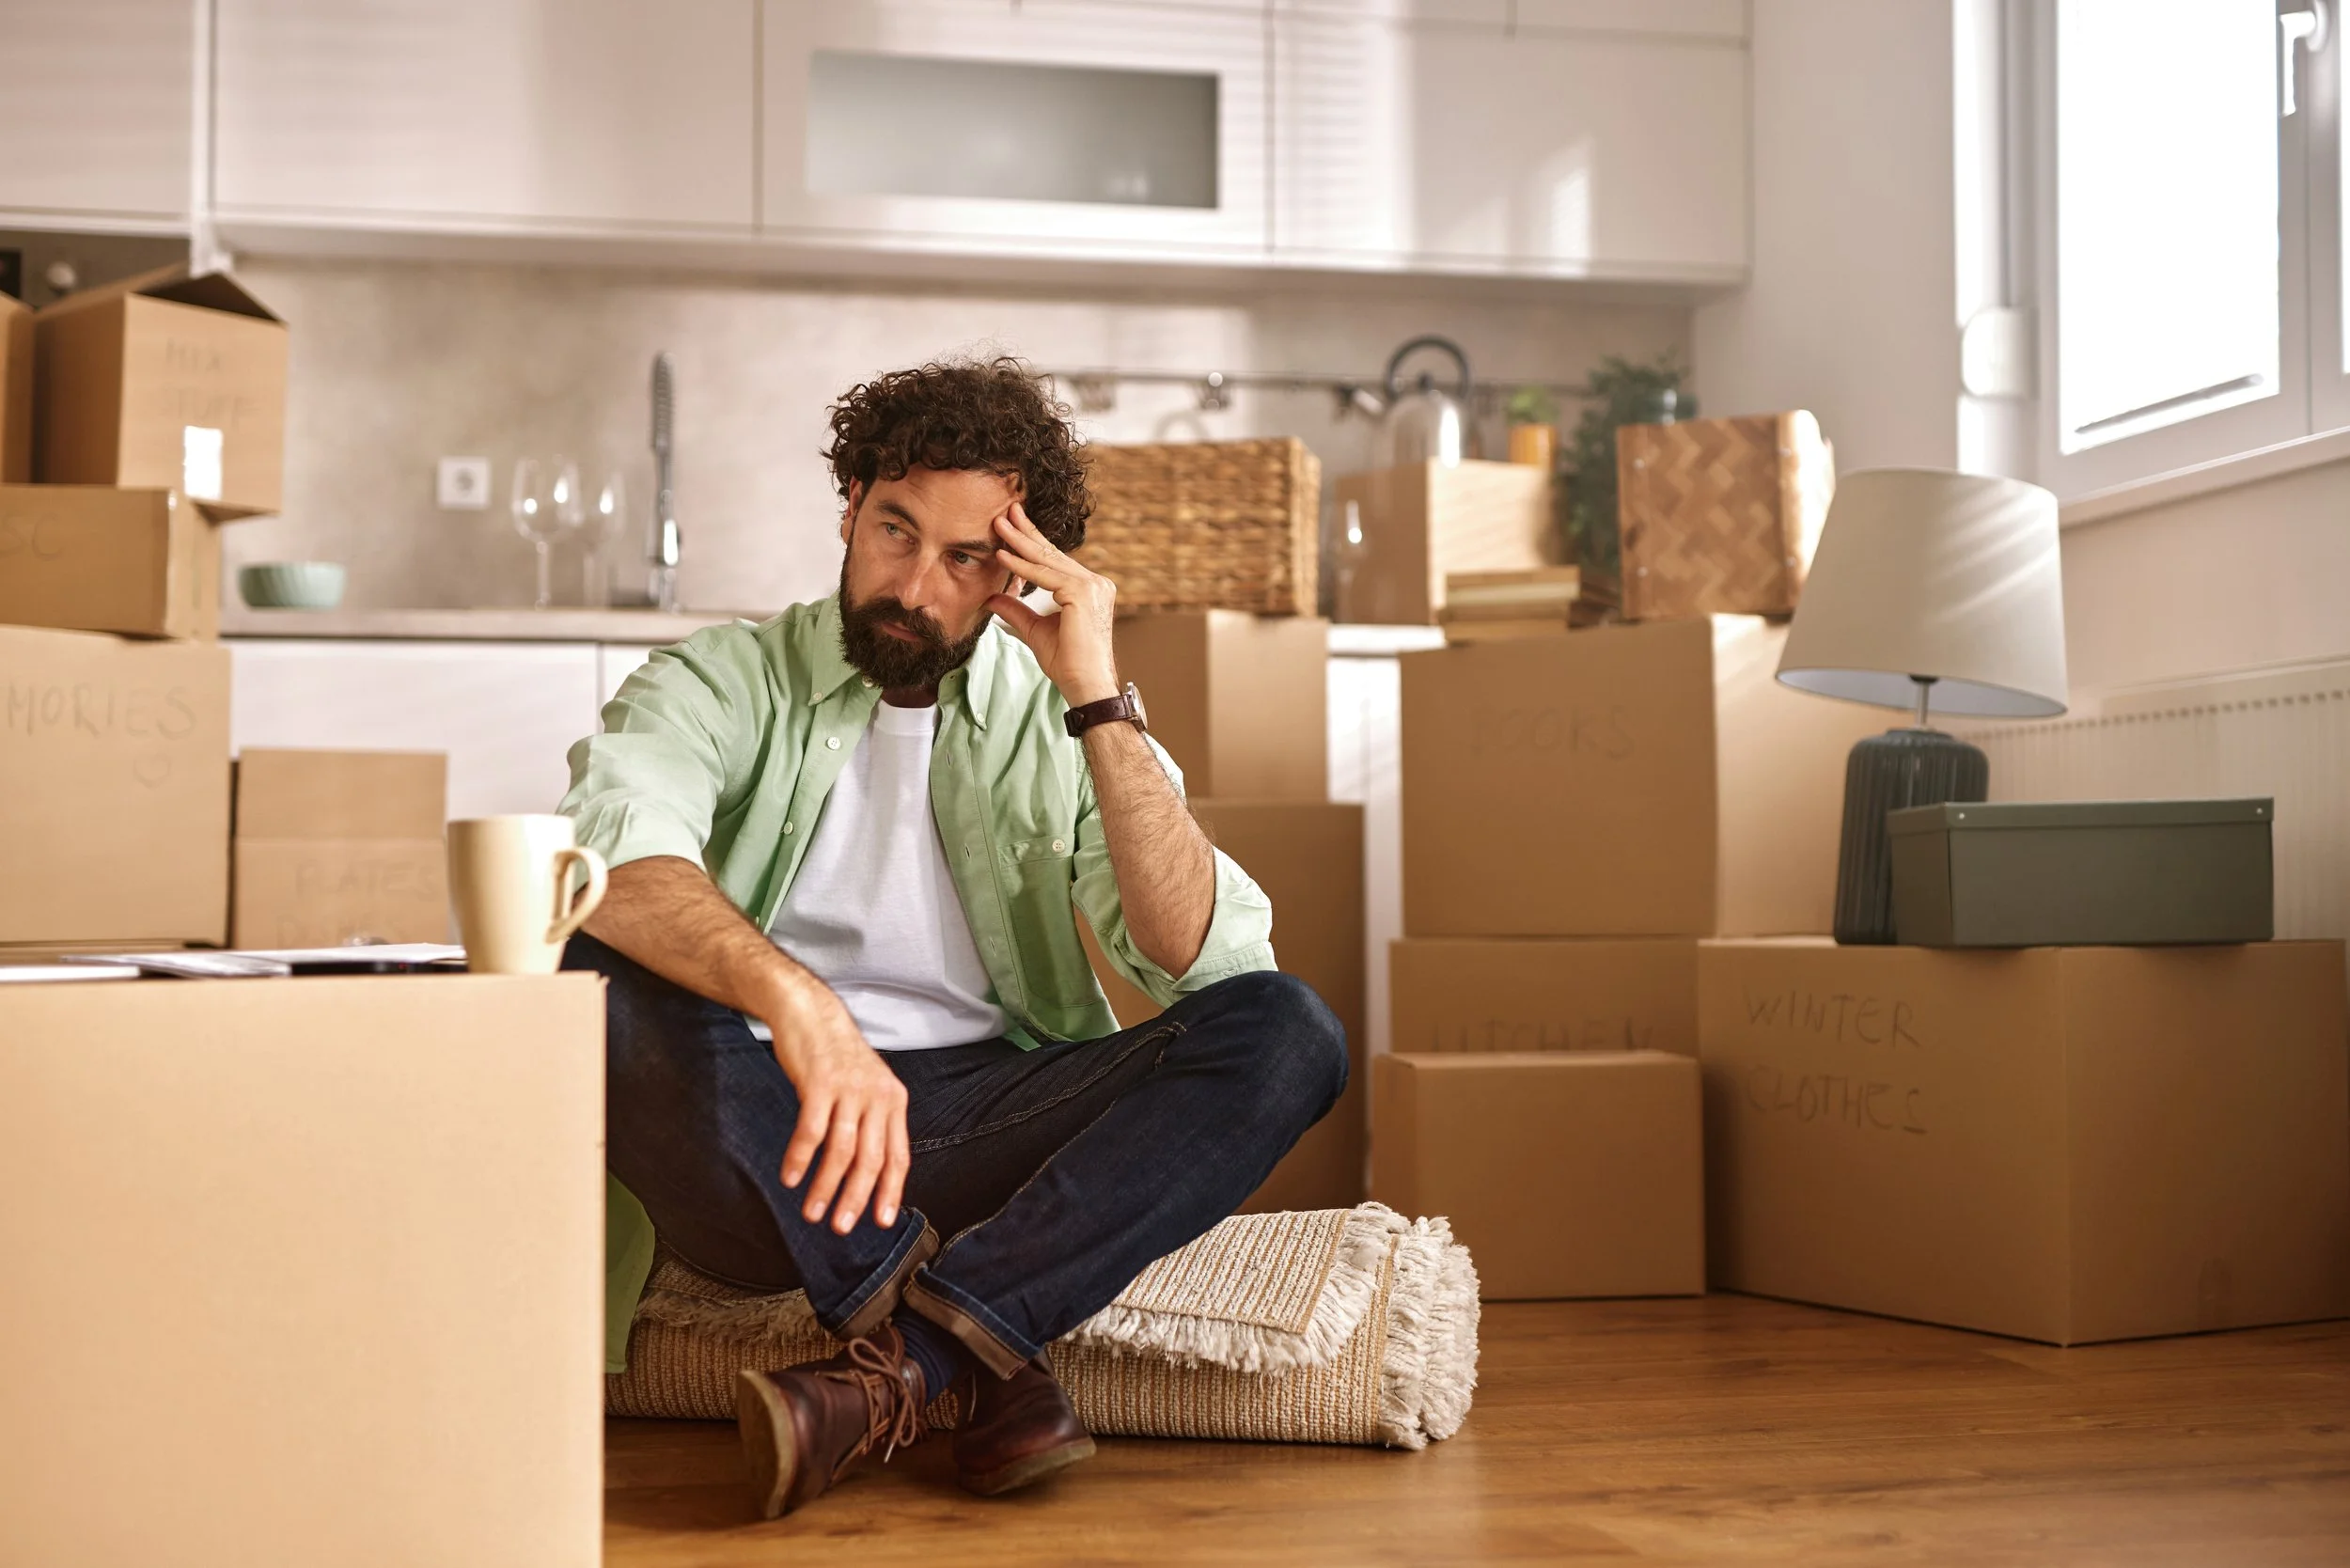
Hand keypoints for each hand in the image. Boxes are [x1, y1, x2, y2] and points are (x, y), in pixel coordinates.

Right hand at [765, 985, 909, 1234]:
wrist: (811, 1014)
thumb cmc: (837, 1058)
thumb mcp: (868, 1087)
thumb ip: (873, 1123)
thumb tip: (870, 1173)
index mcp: (894, 1101)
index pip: (898, 1156)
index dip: (891, 1191)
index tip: (882, 1221)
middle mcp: (877, 1096)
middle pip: (871, 1159)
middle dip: (856, 1199)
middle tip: (842, 1228)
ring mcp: (849, 1090)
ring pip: (841, 1151)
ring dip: (825, 1187)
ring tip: (812, 1213)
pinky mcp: (820, 1084)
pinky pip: (811, 1131)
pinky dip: (800, 1158)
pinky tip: (790, 1178)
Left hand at [985, 501, 1119, 706]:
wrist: (1084, 684)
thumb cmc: (1067, 662)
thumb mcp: (1035, 630)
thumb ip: (1016, 611)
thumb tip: (992, 597)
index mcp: (1088, 589)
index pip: (1055, 561)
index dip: (1032, 542)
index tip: (1011, 526)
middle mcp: (1094, 583)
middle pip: (1052, 553)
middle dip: (1026, 531)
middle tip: (1005, 510)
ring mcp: (1092, 586)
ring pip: (1048, 560)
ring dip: (1020, 541)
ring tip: (998, 524)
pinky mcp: (1083, 593)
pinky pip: (1046, 576)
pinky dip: (1023, 567)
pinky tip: (1003, 556)